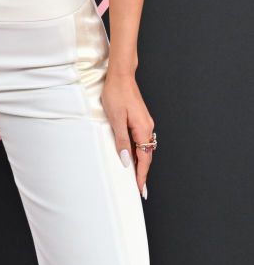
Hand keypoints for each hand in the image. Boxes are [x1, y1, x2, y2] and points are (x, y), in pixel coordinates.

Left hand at [101, 72, 154, 197]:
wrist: (121, 75)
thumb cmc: (117, 94)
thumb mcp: (116, 119)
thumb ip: (122, 141)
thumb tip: (127, 160)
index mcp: (143, 129)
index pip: (144, 159)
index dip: (141, 175)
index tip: (139, 190)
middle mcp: (147, 127)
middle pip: (146, 155)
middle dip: (142, 172)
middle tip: (138, 189)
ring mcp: (145, 122)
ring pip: (144, 147)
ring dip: (140, 161)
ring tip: (134, 175)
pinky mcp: (140, 118)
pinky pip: (140, 139)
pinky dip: (138, 150)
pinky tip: (131, 154)